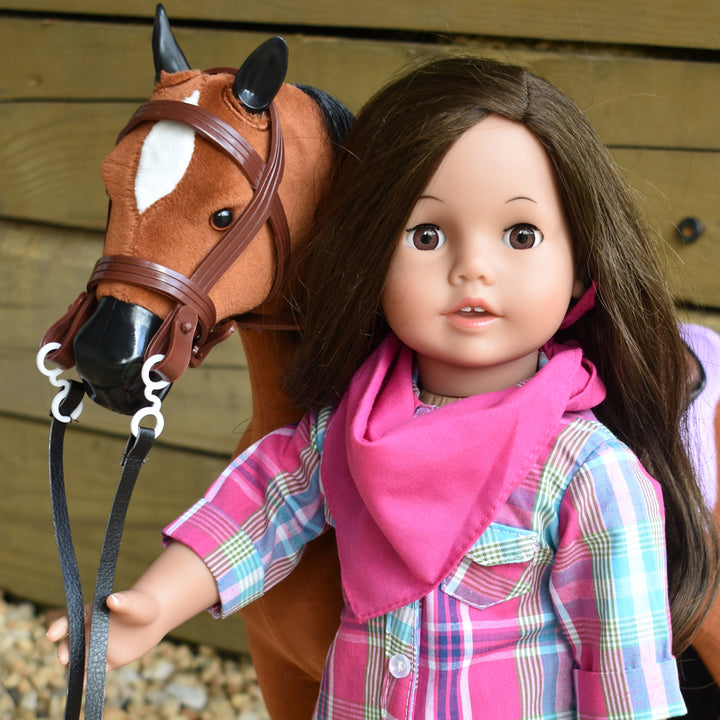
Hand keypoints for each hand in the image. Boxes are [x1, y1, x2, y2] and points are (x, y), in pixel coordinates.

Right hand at [46, 542, 219, 672]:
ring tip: (73, 674)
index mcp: (92, 614)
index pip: (72, 620)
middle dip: (65, 651)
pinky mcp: (106, 661)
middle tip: (64, 658)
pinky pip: (94, 672)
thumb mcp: (135, 602)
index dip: (60, 627)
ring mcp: (97, 648)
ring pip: (80, 660)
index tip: (52, 634)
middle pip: (72, 643)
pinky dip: (87, 679)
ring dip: (74, 668)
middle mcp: (90, 632)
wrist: (154, 620)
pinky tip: (85, 685)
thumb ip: (124, 601)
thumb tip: (112, 599)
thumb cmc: (143, 606)